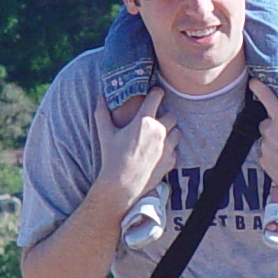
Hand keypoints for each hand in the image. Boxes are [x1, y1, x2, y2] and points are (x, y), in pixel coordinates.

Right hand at [97, 88, 176, 215]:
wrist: (122, 185)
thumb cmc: (112, 158)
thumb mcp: (105, 134)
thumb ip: (102, 113)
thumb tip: (99, 97)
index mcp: (144, 121)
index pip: (157, 97)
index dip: (157, 93)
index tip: (156, 94)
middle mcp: (159, 131)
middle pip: (171, 115)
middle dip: (165, 117)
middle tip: (155, 122)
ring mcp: (167, 146)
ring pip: (177, 132)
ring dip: (170, 132)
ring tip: (159, 138)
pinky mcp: (171, 160)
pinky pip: (175, 150)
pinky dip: (169, 150)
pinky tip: (158, 153)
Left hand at [250, 75, 277, 208]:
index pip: (267, 99)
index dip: (259, 88)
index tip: (253, 82)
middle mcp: (271, 132)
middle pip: (265, 122)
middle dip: (274, 125)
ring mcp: (266, 148)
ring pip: (265, 138)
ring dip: (273, 140)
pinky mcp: (263, 162)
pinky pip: (264, 153)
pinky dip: (272, 154)